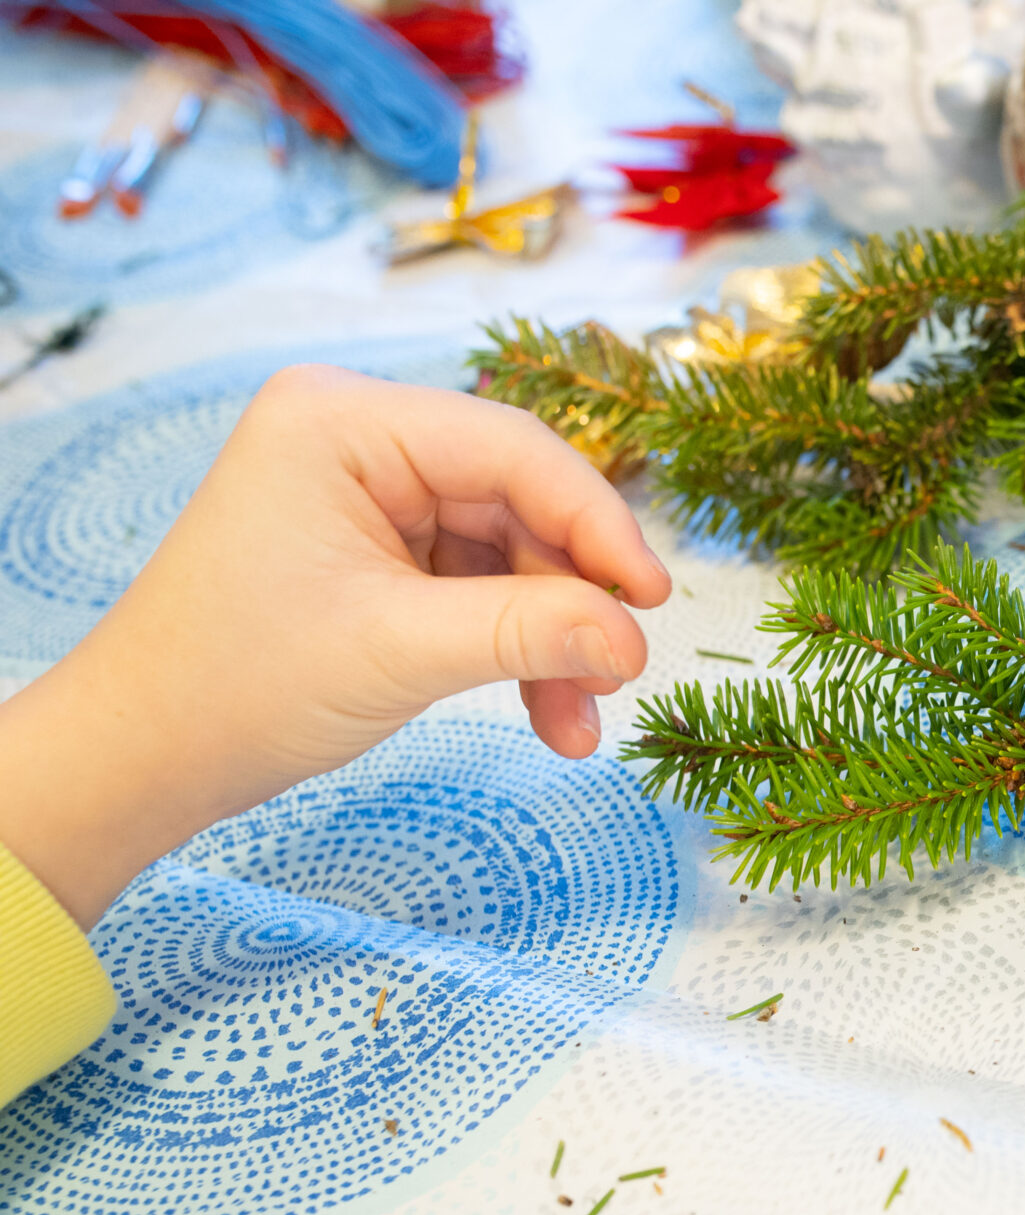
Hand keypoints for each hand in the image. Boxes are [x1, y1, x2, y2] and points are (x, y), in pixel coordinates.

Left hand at [0, 365, 669, 928]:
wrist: (145, 757)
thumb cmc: (236, 685)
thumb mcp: (400, 650)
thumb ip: (529, 631)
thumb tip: (635, 639)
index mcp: (342, 420)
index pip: (513, 449)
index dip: (598, 523)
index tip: (652, 600)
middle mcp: (358, 438)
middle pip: (519, 502)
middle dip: (571, 599)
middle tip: (618, 675)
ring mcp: (370, 496)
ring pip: (510, 554)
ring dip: (552, 639)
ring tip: (578, 720)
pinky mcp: (379, 552)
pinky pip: (479, 587)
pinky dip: (517, 649)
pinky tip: (549, 713)